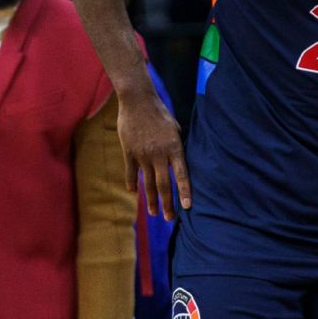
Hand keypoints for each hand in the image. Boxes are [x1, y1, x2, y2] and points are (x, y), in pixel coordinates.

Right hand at [117, 91, 188, 219]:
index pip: (182, 175)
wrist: (138, 100)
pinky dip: (132, 183)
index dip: (185, 192)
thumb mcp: (175, 128)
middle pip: (164, 185)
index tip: (188, 207)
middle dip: (167, 204)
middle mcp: (159, 154)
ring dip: (151, 200)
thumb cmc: (159, 113)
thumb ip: (176, 147)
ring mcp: (143, 154)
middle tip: (169, 218)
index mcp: (174, 148)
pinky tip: (134, 192)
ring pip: (148, 183)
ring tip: (153, 213)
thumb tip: (178, 163)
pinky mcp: (129, 152)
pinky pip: (131, 172)